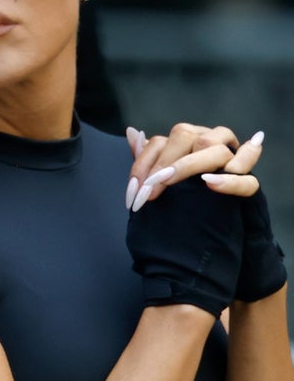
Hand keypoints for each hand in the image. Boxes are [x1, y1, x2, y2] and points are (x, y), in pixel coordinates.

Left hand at [124, 125, 281, 302]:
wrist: (201, 246)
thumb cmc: (177, 212)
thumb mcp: (158, 188)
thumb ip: (148, 161)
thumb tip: (133, 133)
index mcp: (186, 143)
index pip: (162, 141)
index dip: (143, 163)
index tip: (133, 190)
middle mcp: (210, 145)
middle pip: (187, 136)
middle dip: (162, 164)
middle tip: (147, 192)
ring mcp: (231, 162)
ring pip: (216, 147)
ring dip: (188, 165)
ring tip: (167, 183)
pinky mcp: (247, 186)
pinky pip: (246, 177)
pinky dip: (229, 179)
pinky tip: (209, 184)